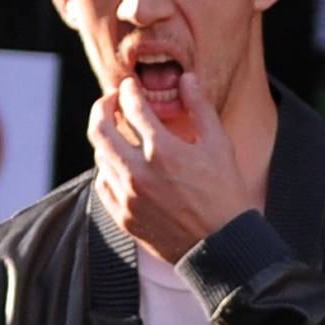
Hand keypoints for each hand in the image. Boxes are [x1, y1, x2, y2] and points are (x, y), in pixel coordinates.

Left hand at [88, 70, 252, 261]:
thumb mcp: (219, 146)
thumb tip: (185, 79)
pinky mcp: (123, 216)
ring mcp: (127, 196)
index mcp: (163, 151)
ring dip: (106, 137)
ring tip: (118, 131)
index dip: (129, 90)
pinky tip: (120, 164)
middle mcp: (138, 172)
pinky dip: (107, 168)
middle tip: (111, 101)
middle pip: (100, 127)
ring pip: (99, 155)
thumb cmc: (224, 194)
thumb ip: (200, 108)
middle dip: (102, 107)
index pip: (132, 106)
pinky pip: (102, 184)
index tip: (130, 87)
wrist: (219, 246)